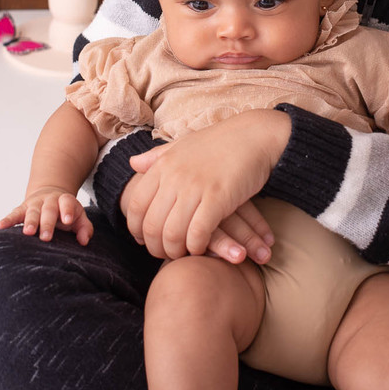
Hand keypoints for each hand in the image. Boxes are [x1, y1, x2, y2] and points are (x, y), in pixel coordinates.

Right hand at [0, 186, 93, 243]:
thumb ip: (84, 227)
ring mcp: (34, 204)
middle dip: (47, 223)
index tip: (68, 220)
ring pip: (31, 212)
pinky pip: (14, 214)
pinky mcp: (22, 209)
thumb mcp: (78, 216)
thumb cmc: (66, 212)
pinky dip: (6, 220)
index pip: (67, 202)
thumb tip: (84, 241)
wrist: (50, 195)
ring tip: (27, 233)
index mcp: (64, 201)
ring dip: (29, 222)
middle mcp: (49, 201)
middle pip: (48, 210)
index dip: (67, 210)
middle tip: (46, 237)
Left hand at [120, 109, 289, 259]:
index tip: (144, 239)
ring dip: (176, 251)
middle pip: (152, 225)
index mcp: (163, 164)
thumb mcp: (183, 144)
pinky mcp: (218, 199)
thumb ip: (157, 157)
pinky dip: (197, 247)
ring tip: (183, 253)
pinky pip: (198, 233)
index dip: (136, 227)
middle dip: (155, 246)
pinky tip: (202, 248)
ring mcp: (195, 188)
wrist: (255, 135)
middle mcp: (174, 176)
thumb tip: (133, 163)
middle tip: (164, 253)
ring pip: (173, 234)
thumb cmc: (220, 142)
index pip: (136, 204)